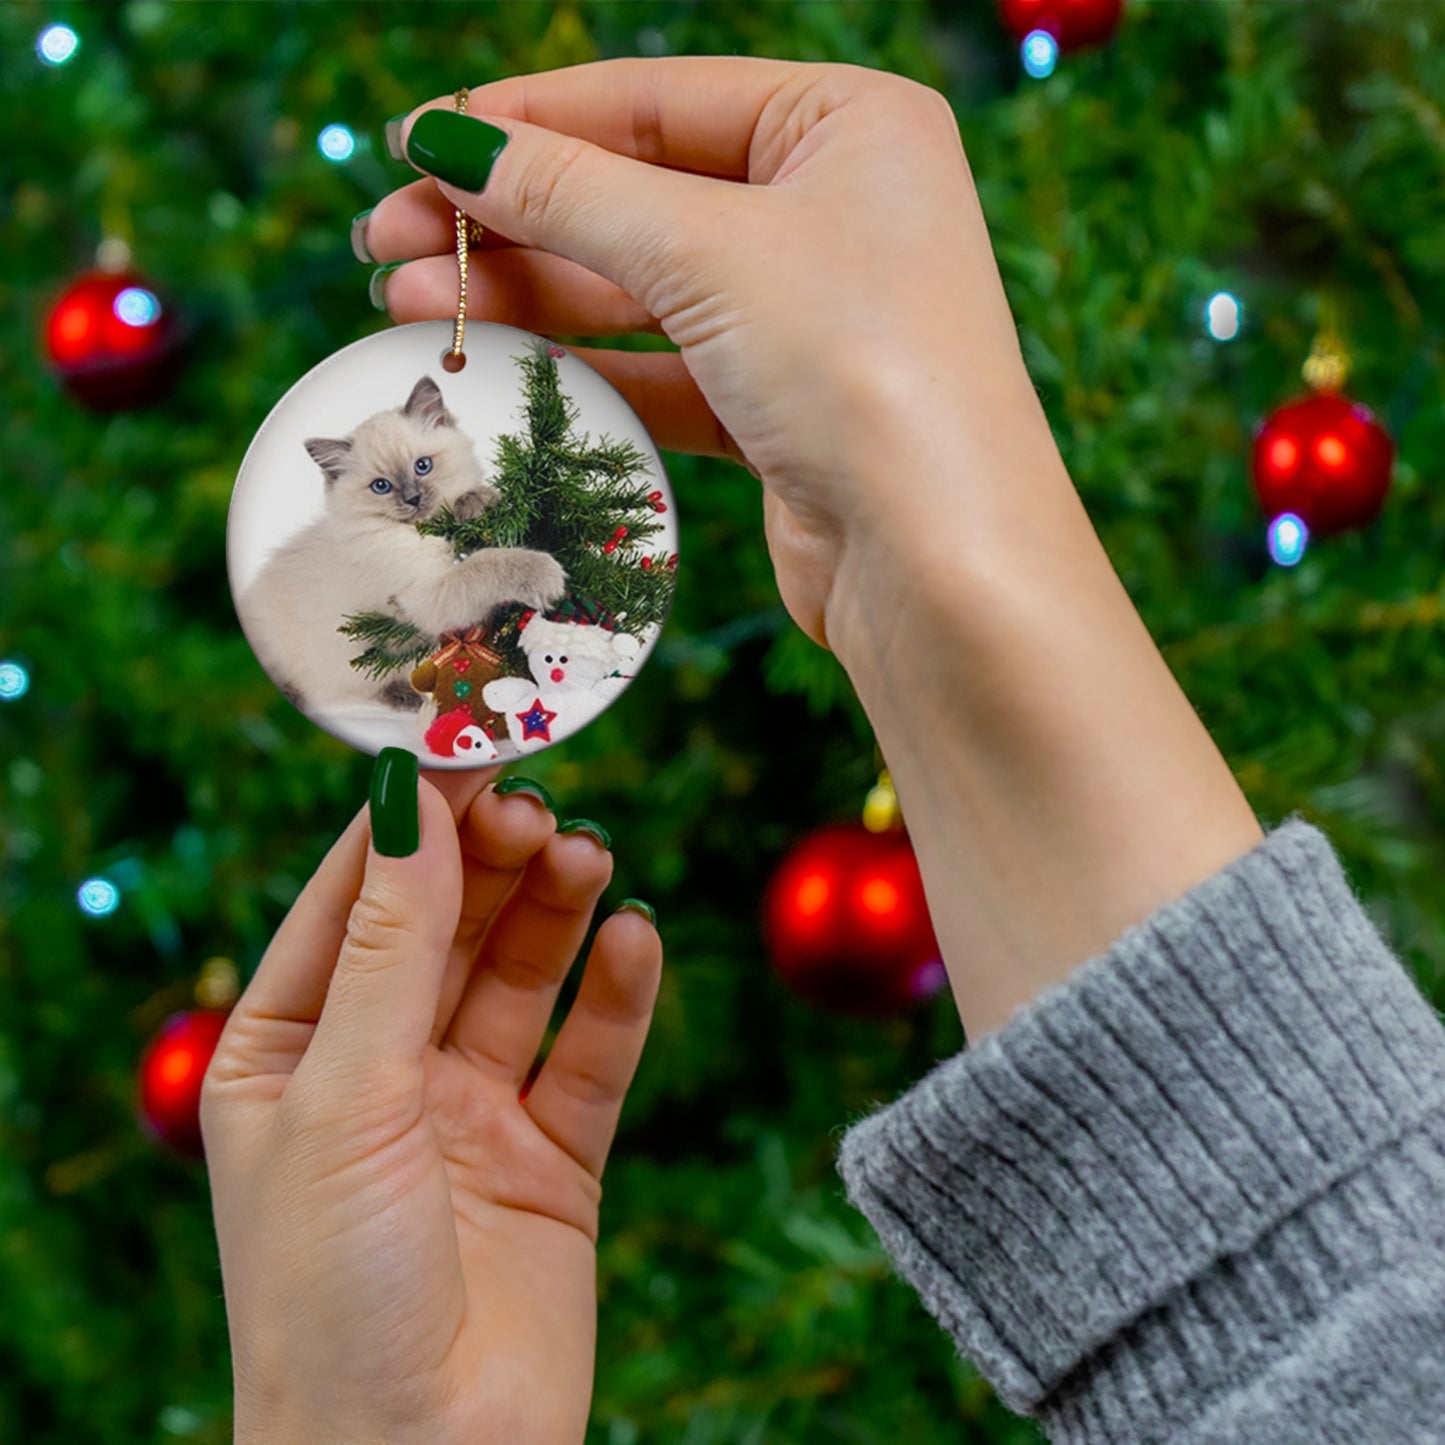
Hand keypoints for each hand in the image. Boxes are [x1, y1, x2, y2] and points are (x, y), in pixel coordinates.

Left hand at [202, 767, 661, 1443]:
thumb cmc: (331, 1293)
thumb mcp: (346, 1095)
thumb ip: (391, 946)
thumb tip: (411, 801)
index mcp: (289, 1052)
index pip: (353, 901)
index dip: (411, 824)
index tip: (469, 749)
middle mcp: (380, 1072)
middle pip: (447, 927)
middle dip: (491, 863)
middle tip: (541, 809)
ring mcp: (469, 1113)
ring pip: (522, 977)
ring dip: (555, 912)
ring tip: (589, 858)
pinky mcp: (553, 1159)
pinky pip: (591, 1055)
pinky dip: (617, 994)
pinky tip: (635, 940)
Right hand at [362, 57, 1052, 652]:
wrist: (939, 561)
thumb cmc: (859, 368)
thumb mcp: (706, 251)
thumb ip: (571, 193)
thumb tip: (449, 141)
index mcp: (848, 124)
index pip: (655, 100)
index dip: (527, 120)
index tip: (415, 142)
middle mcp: (835, 209)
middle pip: (638, 194)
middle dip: (509, 218)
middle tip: (385, 240)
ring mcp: (810, 313)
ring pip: (641, 287)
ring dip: (527, 295)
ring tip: (406, 304)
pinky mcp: (783, 407)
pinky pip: (664, 368)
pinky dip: (583, 367)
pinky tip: (496, 365)